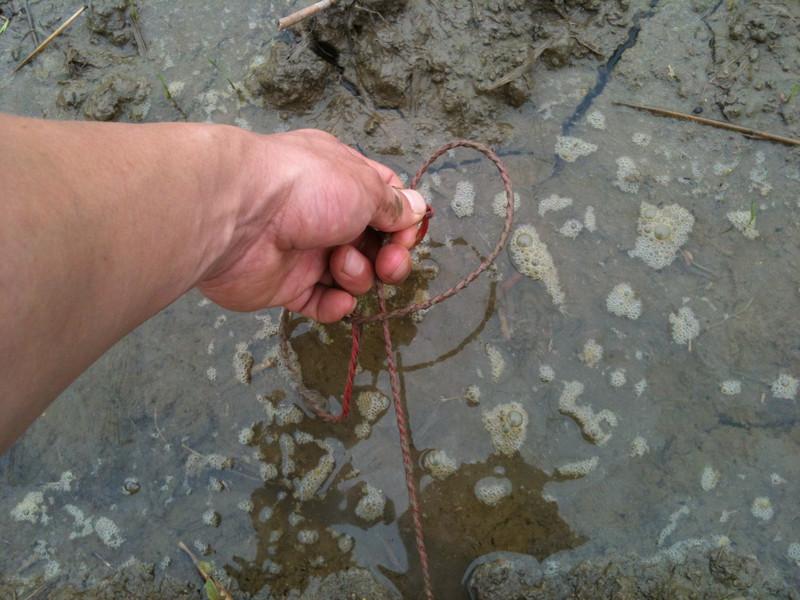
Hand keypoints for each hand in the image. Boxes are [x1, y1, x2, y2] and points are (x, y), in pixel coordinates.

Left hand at [197, 129, 426, 321]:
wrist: (237, 215)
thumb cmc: (303, 187)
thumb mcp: (364, 186)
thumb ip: (393, 205)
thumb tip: (416, 209)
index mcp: (342, 178)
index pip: (385, 202)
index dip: (402, 223)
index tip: (406, 235)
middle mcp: (325, 212)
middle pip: (374, 245)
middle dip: (389, 259)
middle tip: (389, 264)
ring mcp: (306, 250)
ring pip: (352, 276)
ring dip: (357, 276)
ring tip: (340, 265)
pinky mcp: (287, 285)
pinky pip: (321, 303)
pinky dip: (334, 305)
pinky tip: (336, 300)